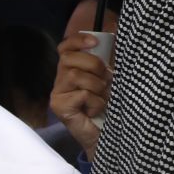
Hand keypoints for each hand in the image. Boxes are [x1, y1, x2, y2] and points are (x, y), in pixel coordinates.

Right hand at [51, 32, 109, 157]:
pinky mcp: (59, 107)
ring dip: (96, 86)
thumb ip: (106, 63)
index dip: (77, 40)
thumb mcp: (110, 80)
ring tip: (102, 98)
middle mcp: (60, 80)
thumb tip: (115, 38)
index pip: (65, 47)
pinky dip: (95, 102)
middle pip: (69, 58)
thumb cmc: (109, 107)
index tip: (94, 42)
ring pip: (75, 76)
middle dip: (94, 65)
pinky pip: (81, 94)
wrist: (105, 135)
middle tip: (105, 80)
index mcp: (71, 69)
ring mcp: (57, 94)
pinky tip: (95, 111)